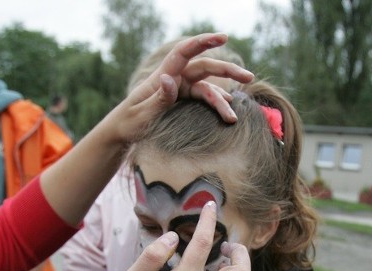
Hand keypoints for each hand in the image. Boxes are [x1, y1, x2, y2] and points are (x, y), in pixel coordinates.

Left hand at [110, 33, 254, 137]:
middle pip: (205, 68)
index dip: (203, 42)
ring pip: (208, 89)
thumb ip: (158, 98)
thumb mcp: (143, 114)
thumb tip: (169, 79)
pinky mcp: (184, 101)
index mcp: (163, 76)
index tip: (222, 37)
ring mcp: (181, 90)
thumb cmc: (129, 123)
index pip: (185, 52)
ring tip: (233, 117)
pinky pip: (204, 99)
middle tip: (249, 77)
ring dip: (222, 100)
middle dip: (228, 71)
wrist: (122, 132)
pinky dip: (217, 105)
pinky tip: (229, 111)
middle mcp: (175, 79)